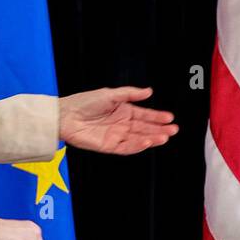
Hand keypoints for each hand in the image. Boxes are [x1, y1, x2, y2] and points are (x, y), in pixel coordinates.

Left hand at [58, 85, 177, 154]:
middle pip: (144, 128)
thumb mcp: (110, 94)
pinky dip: (138, 146)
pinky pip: (126, 147)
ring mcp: (116, 136)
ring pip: (138, 139)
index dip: (157, 116)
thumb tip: (149, 91)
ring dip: (152, 138)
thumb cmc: (84, 102)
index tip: (169, 117)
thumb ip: (130, 94)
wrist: (65, 115)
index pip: (144, 115)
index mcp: (123, 111)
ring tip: (165, 136)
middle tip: (173, 129)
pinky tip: (147, 142)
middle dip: (160, 129)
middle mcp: (121, 124)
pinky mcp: (109, 146)